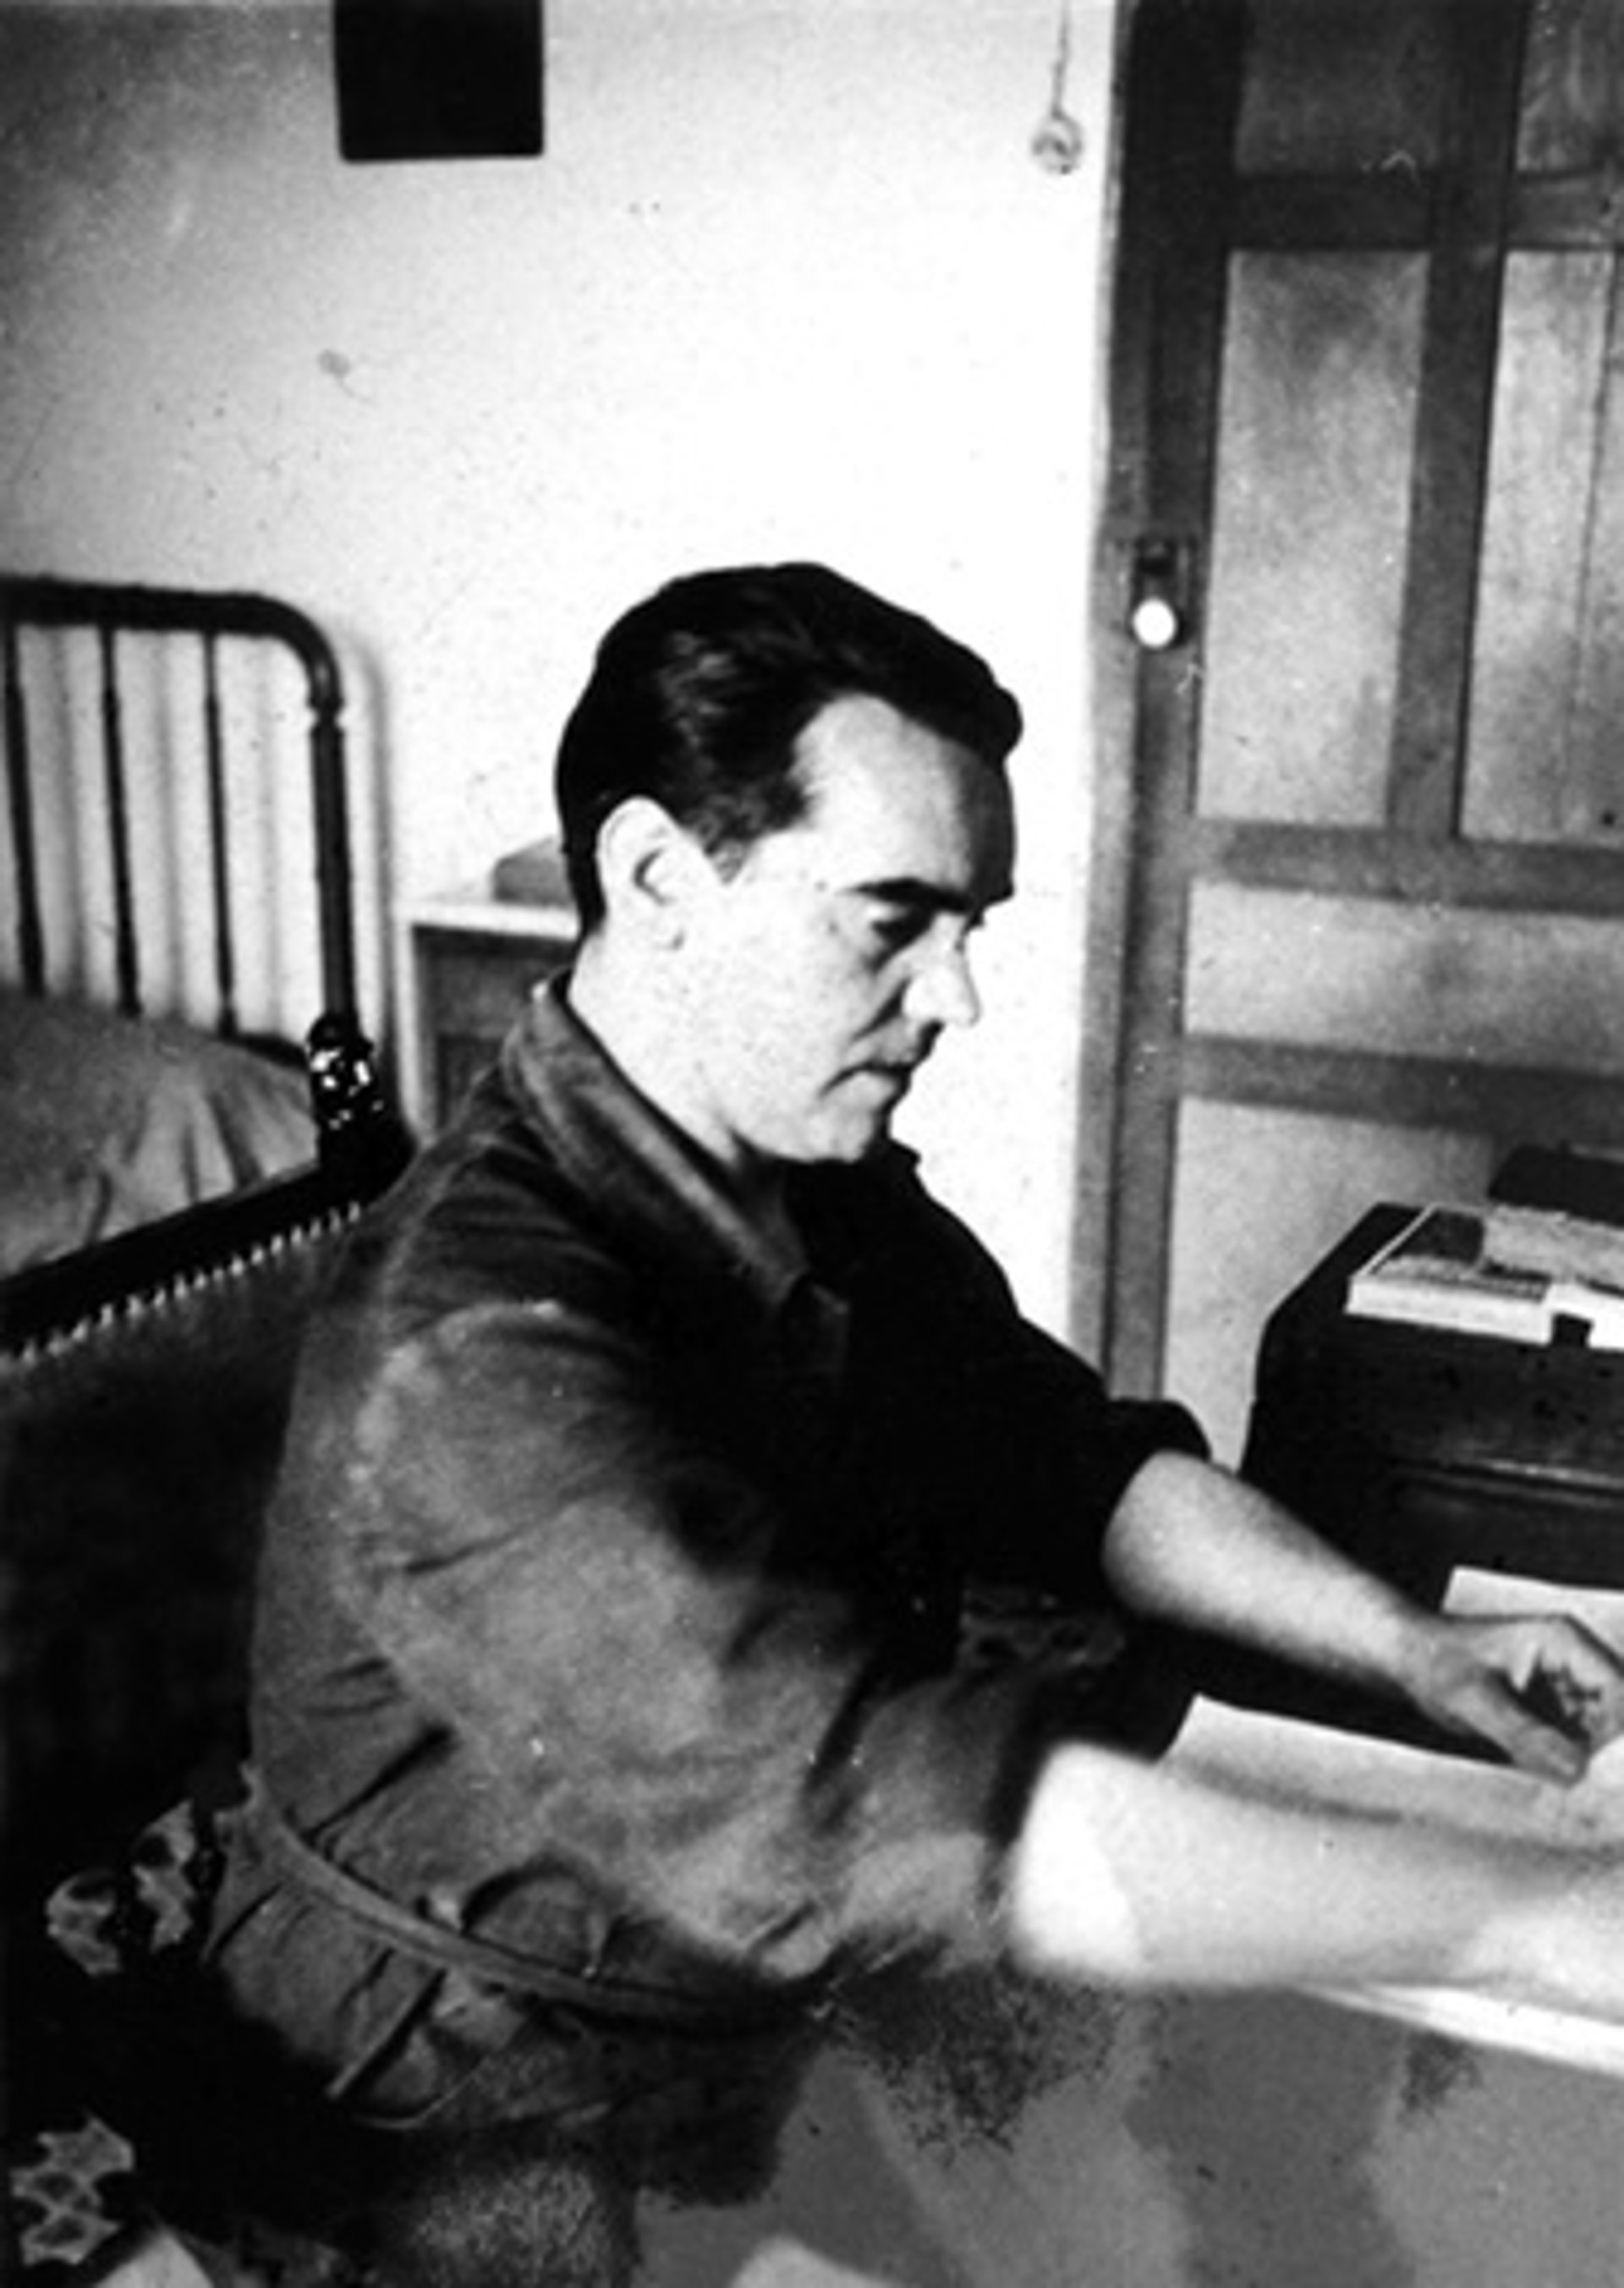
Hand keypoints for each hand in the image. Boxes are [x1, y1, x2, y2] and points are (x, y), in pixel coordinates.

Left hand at [1401, 1611, 1623, 1782]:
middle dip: (1600, 1756)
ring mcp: (1570, 1687)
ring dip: (1582, 1764)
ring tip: (1542, 1778)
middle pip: (1618, 1719)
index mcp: (1565, 1642)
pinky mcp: (1558, 1711)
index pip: (1621, 1692)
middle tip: (1568, 1787)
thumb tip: (1577, 1771)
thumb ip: (1522, 1732)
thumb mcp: (1473, 1700)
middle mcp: (1577, 1662)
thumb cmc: (1435, 1664)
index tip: (1596, 1777)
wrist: (1409, 1660)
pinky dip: (1565, 1766)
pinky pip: (1579, 1746)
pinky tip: (1536, 1774)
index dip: (1616, 1739)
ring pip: (1602, 1738)